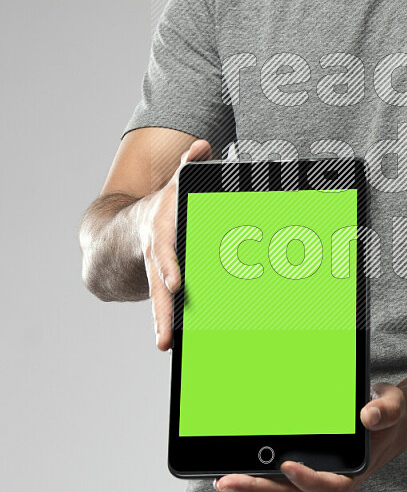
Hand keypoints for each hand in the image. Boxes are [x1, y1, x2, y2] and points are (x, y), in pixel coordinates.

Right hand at [137, 138, 212, 350]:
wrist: (120, 234)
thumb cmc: (160, 209)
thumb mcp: (171, 186)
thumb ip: (188, 168)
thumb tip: (201, 145)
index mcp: (161, 235)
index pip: (165, 251)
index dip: (170, 266)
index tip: (176, 283)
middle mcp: (157, 259)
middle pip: (158, 287)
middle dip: (162, 309)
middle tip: (165, 334)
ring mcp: (157, 277)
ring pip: (159, 303)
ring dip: (163, 324)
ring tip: (165, 346)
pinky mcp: (162, 292)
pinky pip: (167, 311)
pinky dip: (170, 326)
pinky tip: (175, 345)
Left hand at [213, 382, 406, 491]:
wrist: (388, 418)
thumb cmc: (389, 414)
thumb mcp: (393, 406)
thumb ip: (385, 411)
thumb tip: (368, 416)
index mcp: (353, 472)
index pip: (328, 486)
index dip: (308, 480)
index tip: (287, 466)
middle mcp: (330, 478)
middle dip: (259, 489)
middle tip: (227, 481)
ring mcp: (315, 473)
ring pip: (280, 487)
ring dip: (251, 484)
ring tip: (222, 479)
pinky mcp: (304, 464)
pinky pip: (278, 473)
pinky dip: (258, 471)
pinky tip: (235, 463)